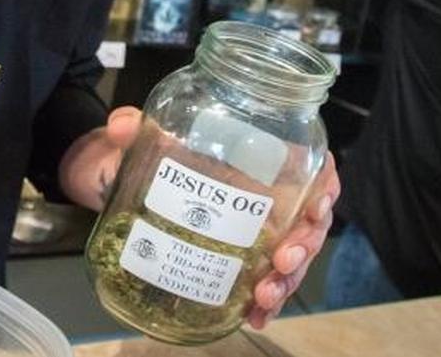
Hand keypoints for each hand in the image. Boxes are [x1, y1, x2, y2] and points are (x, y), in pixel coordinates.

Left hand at [65, 107, 341, 329]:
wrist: (115, 180)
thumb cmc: (143, 151)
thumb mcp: (136, 136)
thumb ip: (129, 127)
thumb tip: (121, 125)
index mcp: (256, 156)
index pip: (311, 165)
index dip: (325, 186)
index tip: (315, 207)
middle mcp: (264, 193)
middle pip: (307, 220)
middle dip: (304, 245)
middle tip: (282, 261)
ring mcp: (253, 229)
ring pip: (291, 256)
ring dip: (286, 281)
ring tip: (264, 296)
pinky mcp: (236, 257)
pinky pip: (263, 281)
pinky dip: (264, 302)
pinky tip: (254, 316)